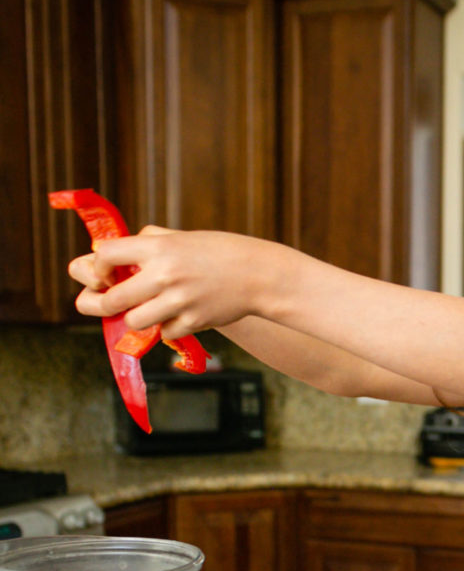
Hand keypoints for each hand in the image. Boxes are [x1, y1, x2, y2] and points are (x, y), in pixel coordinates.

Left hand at [68, 227, 265, 337]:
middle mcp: (165, 274)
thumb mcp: (182, 237)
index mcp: (159, 248)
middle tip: (111, 302)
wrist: (257, 274)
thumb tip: (114, 252)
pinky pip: (164, 332)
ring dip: (136, 318)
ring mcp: (179, 301)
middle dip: (104, 303)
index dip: (98, 266)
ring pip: (135, 321)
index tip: (105, 273)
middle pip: (113, 299)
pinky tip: (176, 316)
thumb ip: (149, 241)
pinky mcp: (194, 321)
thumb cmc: (219, 252)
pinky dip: (166, 327)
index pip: (107, 256)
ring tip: (146, 311)